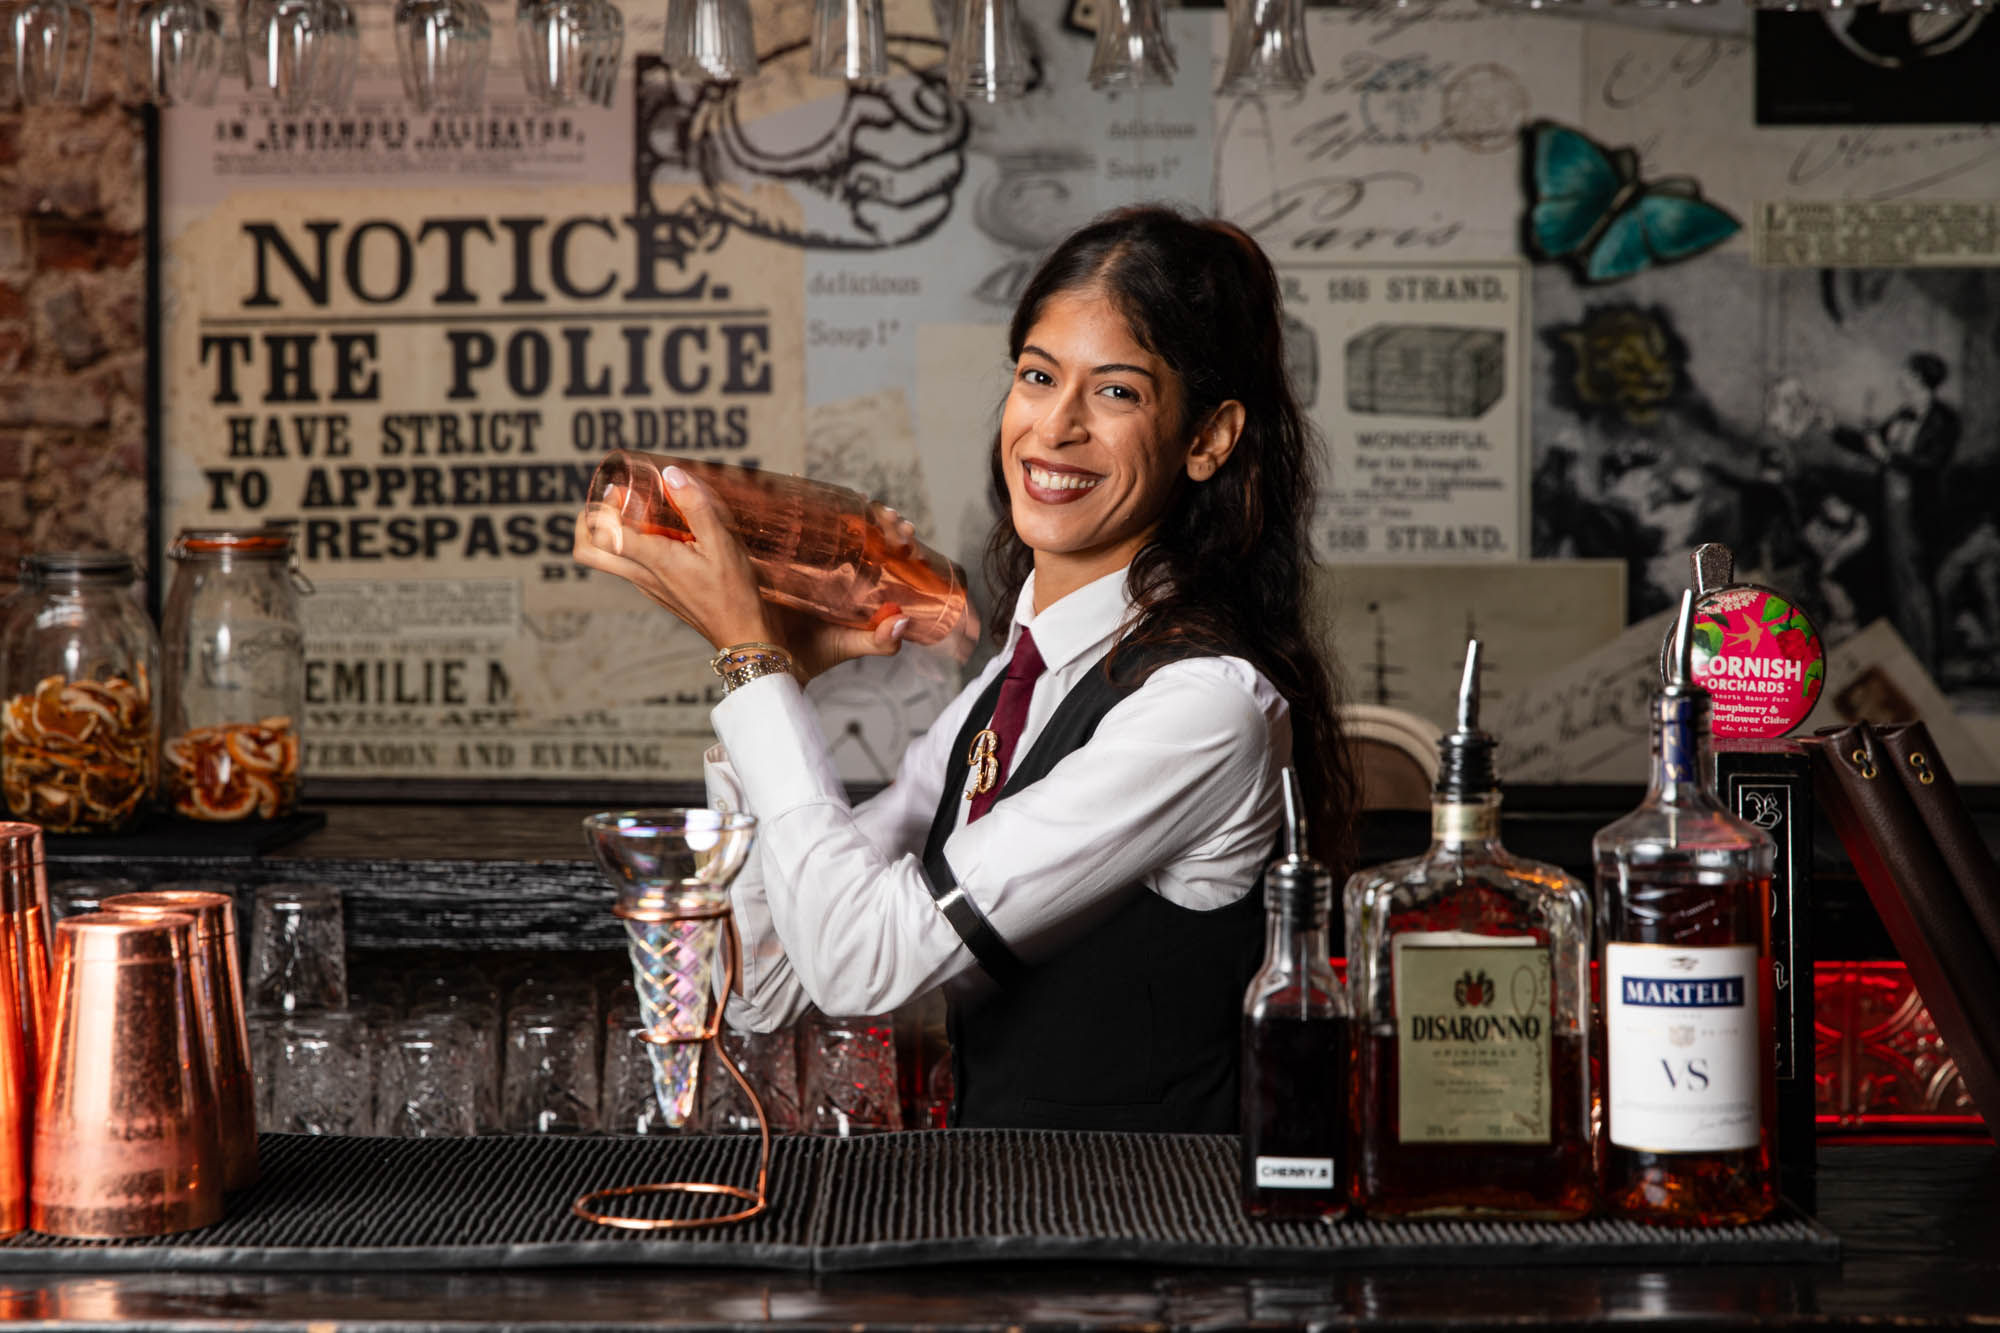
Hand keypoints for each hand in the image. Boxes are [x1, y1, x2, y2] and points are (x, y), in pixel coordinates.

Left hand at [572, 466, 778, 653]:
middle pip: (587, 552)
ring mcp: (647, 586)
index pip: (603, 533)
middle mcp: (642, 575)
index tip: (622, 490)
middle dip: (586, 523)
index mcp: (653, 560)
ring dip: (609, 534)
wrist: (742, 635)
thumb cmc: (734, 592)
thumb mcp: (723, 543)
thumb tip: (672, 474)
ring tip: (636, 513)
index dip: (602, 506)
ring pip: (606, 561)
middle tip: (608, 504)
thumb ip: (696, 506)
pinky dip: (632, 547)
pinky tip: (664, 536)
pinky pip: (630, 567)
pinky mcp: (657, 592)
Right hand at [770, 501, 917, 682]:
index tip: (906, 532)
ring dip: (845, 504)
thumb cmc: (809, 653)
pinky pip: (788, 520)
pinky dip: (798, 498)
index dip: (896, 536)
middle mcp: (834, 565)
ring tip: (860, 502)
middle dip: (880, 519)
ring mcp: (805, 556)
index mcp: (854, 583)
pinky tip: (802, 482)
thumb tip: (902, 621)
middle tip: (890, 518)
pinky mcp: (775, 553)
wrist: (763, 660)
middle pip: (864, 530)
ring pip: (831, 520)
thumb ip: (878, 642)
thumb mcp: (848, 645)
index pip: (883, 551)